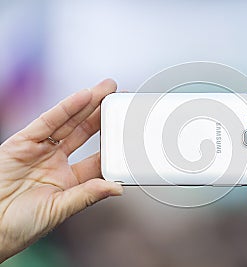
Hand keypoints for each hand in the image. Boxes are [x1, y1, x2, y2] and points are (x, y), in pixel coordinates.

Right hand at [0, 79, 122, 261]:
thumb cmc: (19, 226)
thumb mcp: (59, 210)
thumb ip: (87, 195)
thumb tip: (118, 188)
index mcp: (70, 180)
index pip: (97, 157)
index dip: (113, 144)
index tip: (129, 132)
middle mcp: (56, 162)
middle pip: (85, 133)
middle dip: (102, 115)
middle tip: (119, 98)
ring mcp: (40, 150)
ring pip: (69, 122)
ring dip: (88, 104)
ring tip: (107, 89)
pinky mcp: (22, 142)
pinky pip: (48, 122)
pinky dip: (65, 108)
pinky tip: (83, 97)